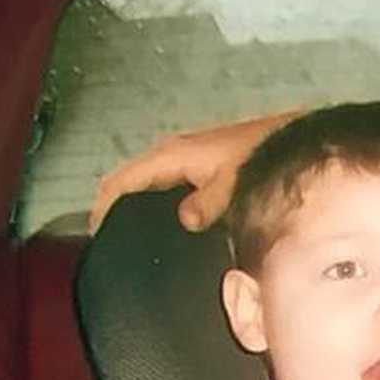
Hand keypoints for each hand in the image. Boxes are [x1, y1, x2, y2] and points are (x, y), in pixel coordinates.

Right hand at [88, 110, 299, 233]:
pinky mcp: (194, 163)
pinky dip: (150, 200)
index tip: (96, 235)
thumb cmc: (256, 156)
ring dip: (131, 204)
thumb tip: (183, 221)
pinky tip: (160, 222)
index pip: (122, 180)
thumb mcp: (231, 185)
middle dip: (111, 207)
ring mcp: (181, 156)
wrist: (284, 138)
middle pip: (126, 180)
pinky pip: (160, 183)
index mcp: (170, 155)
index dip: (104, 207)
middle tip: (108, 241)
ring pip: (143, 181)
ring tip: (127, 235)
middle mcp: (169, 153)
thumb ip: (205, 204)